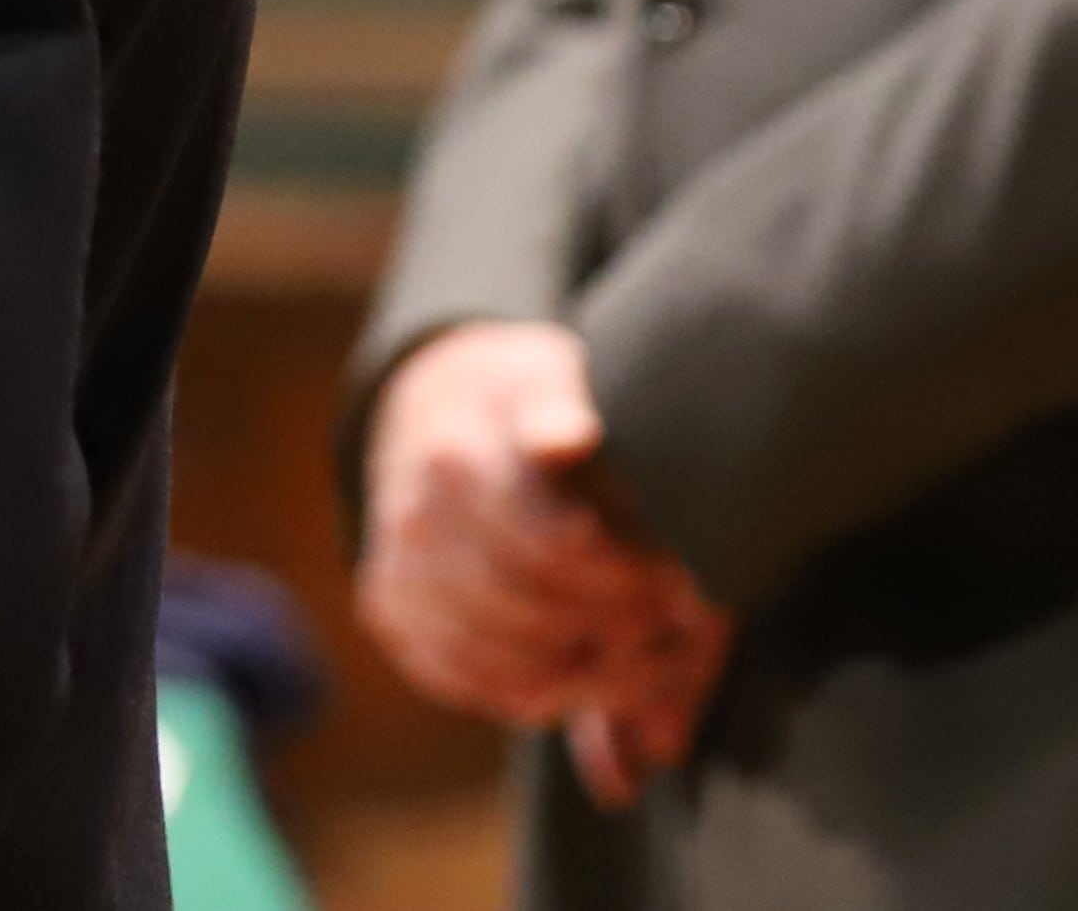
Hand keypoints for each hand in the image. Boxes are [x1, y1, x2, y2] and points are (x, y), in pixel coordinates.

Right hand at [353, 324, 730, 790]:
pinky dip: (548, 695)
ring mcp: (398, 578)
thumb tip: (570, 436)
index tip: (678, 575)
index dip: (622, 572)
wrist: (439, 411)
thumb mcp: (548, 381)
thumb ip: (562, 408)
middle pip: (532, 611)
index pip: (548, 546)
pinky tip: (598, 670)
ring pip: (508, 664)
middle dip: (617, 625)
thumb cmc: (522, 403)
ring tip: (652, 651)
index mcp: (451, 457)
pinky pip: (479, 686)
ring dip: (594, 674)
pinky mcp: (397, 621)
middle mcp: (412, 523)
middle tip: (680, 623)